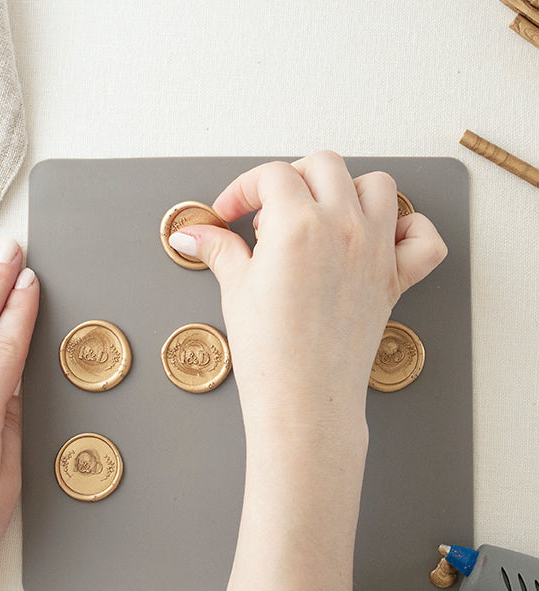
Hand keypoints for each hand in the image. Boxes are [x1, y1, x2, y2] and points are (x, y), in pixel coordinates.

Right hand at [169, 152, 446, 432]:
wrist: (304, 401)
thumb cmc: (270, 354)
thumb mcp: (236, 290)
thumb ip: (218, 249)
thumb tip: (190, 234)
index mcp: (298, 225)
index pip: (271, 175)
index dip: (242, 188)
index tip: (230, 212)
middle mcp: (343, 227)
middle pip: (324, 165)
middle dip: (291, 179)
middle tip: (269, 213)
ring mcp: (375, 251)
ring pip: (376, 184)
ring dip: (346, 189)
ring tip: (319, 216)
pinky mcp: (394, 279)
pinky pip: (424, 237)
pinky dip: (409, 228)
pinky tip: (379, 236)